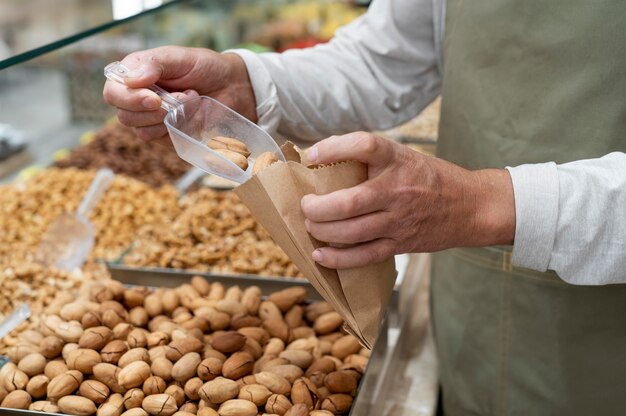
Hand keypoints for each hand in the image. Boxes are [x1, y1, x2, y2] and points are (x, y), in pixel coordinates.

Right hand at [103, 46, 255, 141]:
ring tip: (191, 101)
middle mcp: (138, 99)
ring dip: (169, 119)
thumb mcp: (181, 58)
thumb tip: (130, 79)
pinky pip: (162, 141)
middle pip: (124, 116)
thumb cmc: (206, 68)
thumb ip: (155, 64)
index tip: (154, 99)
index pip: (113, 92)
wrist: (234, 87)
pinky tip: (193, 115)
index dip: (128, 99)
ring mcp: (152, 120)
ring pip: (142, 132)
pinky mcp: (167, 137)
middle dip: (153, 110)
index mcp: (135, 76)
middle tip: (180, 98)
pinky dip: (178, 129)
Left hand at [300, 132, 515, 268]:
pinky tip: (321, 255)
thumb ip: (370, 158)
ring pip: (352, 231)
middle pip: (349, 201)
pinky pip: (365, 255)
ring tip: (311, 226)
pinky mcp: (401, 243)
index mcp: (398, 160)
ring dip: (323, 231)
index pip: (364, 146)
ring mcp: (400, 220)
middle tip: (305, 205)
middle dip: (317, 207)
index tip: (312, 154)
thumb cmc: (429, 178)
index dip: (334, 148)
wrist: (470, 206)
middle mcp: (398, 189)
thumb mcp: (404, 157)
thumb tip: (321, 160)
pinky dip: (339, 259)